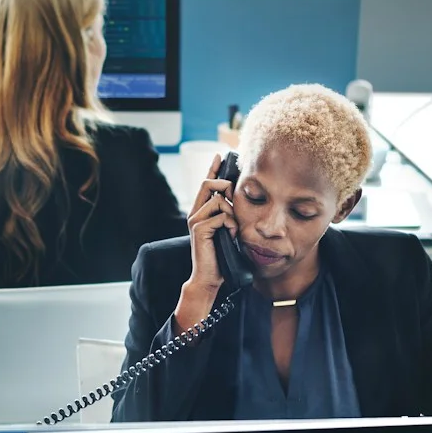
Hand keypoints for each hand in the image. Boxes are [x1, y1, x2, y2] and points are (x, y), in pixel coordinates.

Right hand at [174, 154, 235, 330]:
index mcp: (201, 211)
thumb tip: (237, 196)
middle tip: (232, 201)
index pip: (206, 183)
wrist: (211, 277)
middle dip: (224, 187)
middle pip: (208, 183)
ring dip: (231, 214)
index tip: (220, 155)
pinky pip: (221, 216)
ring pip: (218, 200)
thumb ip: (229, 213)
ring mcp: (195, 220)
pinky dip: (231, 225)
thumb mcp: (228, 229)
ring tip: (232, 230)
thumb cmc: (221, 256)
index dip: (213, 168)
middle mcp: (195, 212)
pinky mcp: (199, 228)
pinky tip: (230, 236)